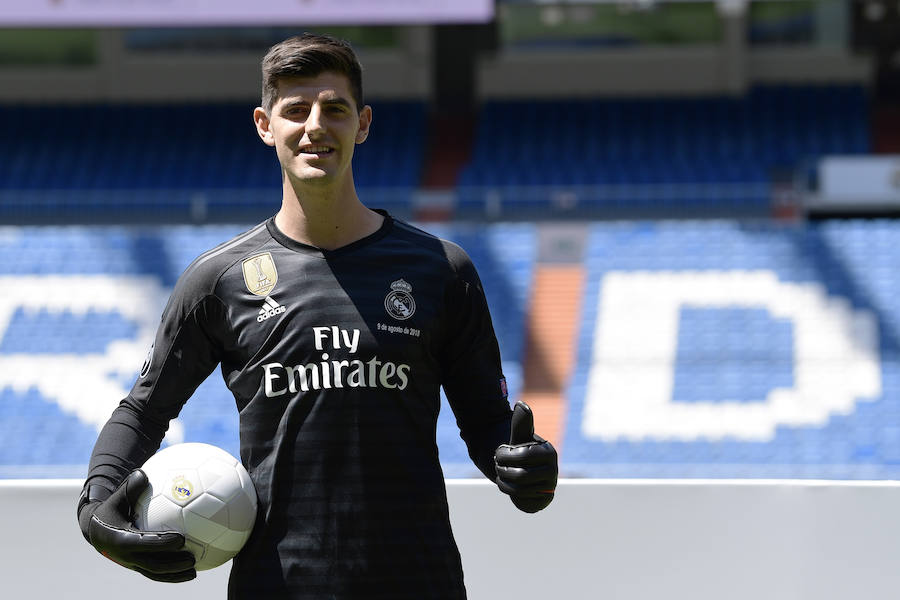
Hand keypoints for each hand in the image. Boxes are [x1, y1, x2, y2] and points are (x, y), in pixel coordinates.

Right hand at [78, 470, 195, 582]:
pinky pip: (156, 574)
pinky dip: (171, 575)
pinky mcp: (137, 568)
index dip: (162, 543)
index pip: (143, 543)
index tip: (180, 539)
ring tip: (194, 571)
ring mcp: (131, 564)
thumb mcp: (116, 498)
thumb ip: (129, 487)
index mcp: (119, 539)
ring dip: (174, 575)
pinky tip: (189, 571)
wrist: (97, 530)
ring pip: (154, 573)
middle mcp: (125, 556)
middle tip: (191, 558)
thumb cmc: (112, 509)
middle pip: (151, 564)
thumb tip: (143, 473)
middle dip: (172, 564)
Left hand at [494, 401, 557, 512]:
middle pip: (521, 476)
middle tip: (499, 465)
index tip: (501, 452)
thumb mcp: (518, 434)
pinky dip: (511, 495)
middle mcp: (553, 470)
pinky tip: (510, 485)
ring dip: (504, 482)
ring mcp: (550, 487)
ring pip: (520, 490)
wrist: (518, 466)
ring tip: (502, 473)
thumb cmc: (516, 447)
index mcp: (549, 452)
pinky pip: (525, 503)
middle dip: (503, 470)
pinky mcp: (544, 501)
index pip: (523, 456)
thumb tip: (522, 405)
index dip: (505, 455)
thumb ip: (521, 421)